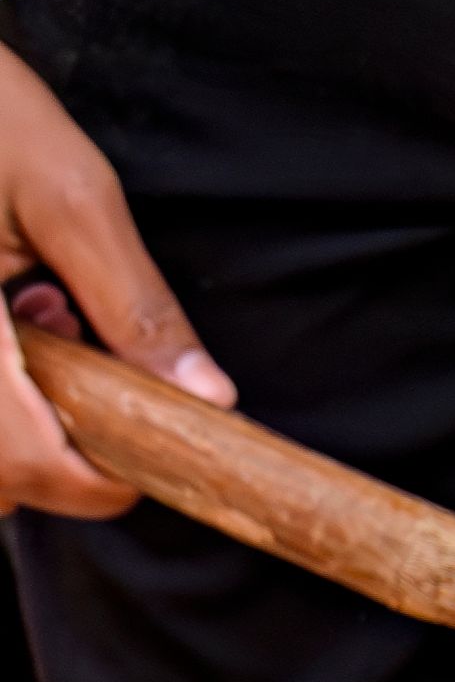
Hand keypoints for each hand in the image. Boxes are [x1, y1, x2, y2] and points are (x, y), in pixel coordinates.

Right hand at [0, 40, 220, 518]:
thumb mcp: (73, 197)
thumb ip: (136, 304)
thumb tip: (207, 396)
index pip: (25, 463)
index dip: (95, 484)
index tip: (150, 462)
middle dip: (54, 454)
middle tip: (85, 364)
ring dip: (20, 429)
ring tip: (41, 324)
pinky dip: (1, 400)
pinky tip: (14, 321)